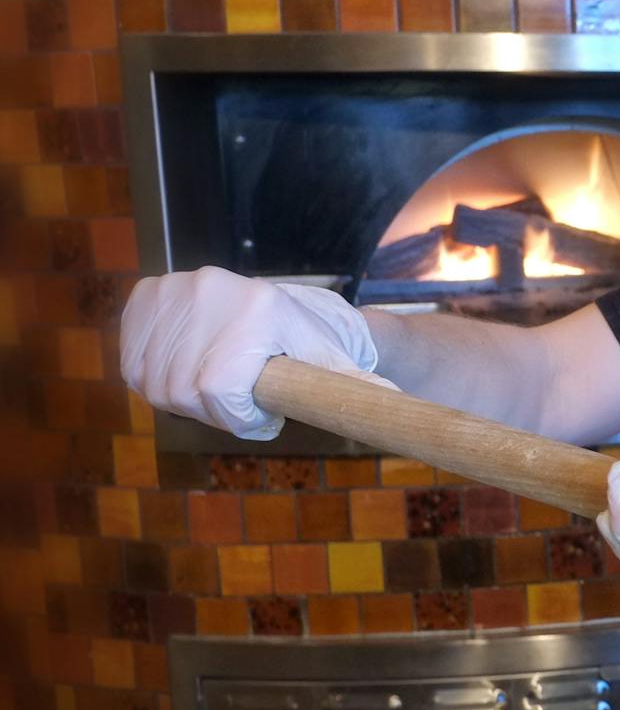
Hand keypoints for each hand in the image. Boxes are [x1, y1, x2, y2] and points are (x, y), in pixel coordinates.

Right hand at [120, 267, 387, 439]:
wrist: (284, 308)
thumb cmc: (314, 345)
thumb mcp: (337, 367)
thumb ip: (358, 390)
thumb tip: (397, 408)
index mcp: (256, 309)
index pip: (219, 391)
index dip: (240, 418)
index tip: (264, 419)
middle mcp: (209, 291)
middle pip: (183, 392)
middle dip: (216, 413)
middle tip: (245, 405)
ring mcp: (173, 290)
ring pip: (154, 382)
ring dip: (186, 400)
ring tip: (222, 388)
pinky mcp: (148, 295)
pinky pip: (132, 362)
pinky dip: (155, 378)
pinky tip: (190, 372)